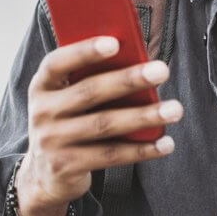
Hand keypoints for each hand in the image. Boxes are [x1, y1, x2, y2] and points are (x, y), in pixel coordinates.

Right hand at [17, 36, 182, 215]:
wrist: (45, 173)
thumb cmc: (69, 119)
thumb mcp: (68, 96)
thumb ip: (91, 78)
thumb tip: (139, 62)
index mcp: (43, 85)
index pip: (57, 62)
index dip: (84, 51)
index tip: (115, 43)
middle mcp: (42, 112)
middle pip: (89, 92)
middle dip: (129, 80)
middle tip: (161, 71)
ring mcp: (51, 141)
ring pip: (104, 125)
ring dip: (144, 116)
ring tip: (174, 109)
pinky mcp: (66, 167)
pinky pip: (111, 155)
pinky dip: (142, 149)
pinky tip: (166, 143)